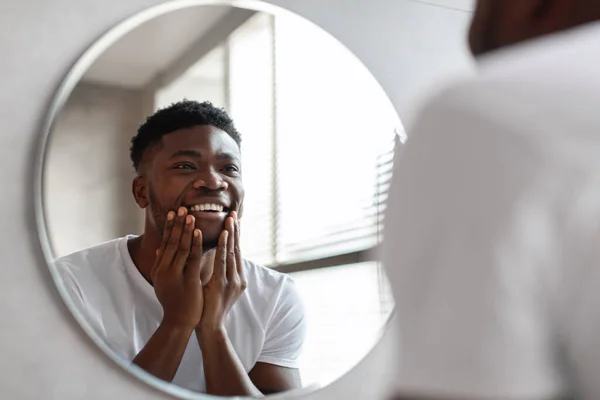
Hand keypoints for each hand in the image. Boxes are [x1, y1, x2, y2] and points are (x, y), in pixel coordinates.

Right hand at [151, 207, 203, 329]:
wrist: (178, 322)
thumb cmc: (175, 301)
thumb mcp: (165, 281)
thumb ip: (163, 264)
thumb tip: (160, 248)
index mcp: (159, 268)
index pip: (165, 243)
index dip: (169, 227)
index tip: (174, 213)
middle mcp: (163, 269)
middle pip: (171, 241)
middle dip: (177, 224)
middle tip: (181, 207)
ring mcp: (174, 274)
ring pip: (181, 247)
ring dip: (186, 230)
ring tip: (190, 215)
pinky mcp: (187, 279)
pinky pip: (192, 258)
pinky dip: (195, 243)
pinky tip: (198, 232)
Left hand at [198, 211, 246, 332]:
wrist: (209, 328)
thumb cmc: (209, 307)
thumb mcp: (215, 286)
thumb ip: (215, 272)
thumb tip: (210, 257)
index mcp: (236, 278)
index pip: (236, 252)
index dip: (235, 236)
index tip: (234, 220)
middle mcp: (238, 277)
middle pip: (237, 249)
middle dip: (236, 231)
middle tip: (234, 213)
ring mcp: (232, 280)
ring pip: (232, 252)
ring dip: (231, 234)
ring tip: (230, 218)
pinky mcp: (223, 283)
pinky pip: (223, 260)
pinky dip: (223, 246)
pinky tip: (223, 235)